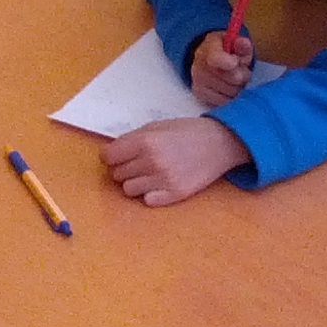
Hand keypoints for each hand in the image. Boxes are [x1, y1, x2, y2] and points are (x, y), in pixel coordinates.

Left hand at [101, 116, 249, 206]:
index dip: (109, 156)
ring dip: (134, 182)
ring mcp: (163, 181)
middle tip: (136, 162)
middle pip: (116, 174)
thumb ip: (133, 139)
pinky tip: (158, 183)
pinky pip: (146, 200)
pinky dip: (149, 193)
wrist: (218, 143)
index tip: (115, 156)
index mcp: (145, 142)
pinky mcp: (175, 195)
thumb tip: (112, 153)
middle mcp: (151, 162)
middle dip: (123, 168)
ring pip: (128, 190)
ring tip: (148, 173)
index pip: (108, 157)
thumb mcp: (156, 126)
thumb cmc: (185, 131)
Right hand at [189, 30, 253, 107]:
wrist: (205, 58)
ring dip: (237, 87)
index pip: (217, 58)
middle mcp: (200, 65)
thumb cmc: (224, 51)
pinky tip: (228, 87)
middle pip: (232, 78)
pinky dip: (229, 96)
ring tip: (235, 79)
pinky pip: (223, 101)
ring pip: (230, 92)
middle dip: (242, 75)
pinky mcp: (200, 94)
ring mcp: (199, 81)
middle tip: (241, 70)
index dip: (231, 62)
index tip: (236, 61)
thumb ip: (242, 45)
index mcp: (209, 48)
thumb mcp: (235, 43)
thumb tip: (244, 43)